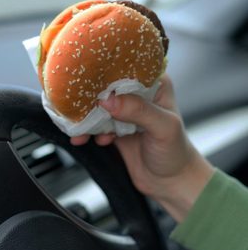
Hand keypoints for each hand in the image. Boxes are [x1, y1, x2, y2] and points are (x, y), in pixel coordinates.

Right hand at [71, 75, 213, 221]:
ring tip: (79, 127)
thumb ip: (139, 111)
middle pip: (108, 87)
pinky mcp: (113, 129)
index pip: (128, 68)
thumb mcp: (163, 128)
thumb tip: (108, 100)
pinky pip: (95, 126)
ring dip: (87, 117)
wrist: (169, 182)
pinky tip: (82, 139)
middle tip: (75, 102)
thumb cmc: (175, 152)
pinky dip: (87, 131)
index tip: (88, 73)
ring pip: (99, 107)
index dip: (109, 70)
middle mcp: (137, 95)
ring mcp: (124, 113)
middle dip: (92, 96)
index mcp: (154, 84)